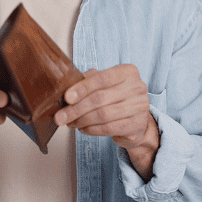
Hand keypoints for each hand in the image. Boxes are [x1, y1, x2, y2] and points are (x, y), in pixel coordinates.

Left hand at [53, 65, 159, 179]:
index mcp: (128, 71)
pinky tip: (83, 128)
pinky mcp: (137, 125)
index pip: (102, 78)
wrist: (137, 119)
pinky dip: (92, 129)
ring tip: (71, 123)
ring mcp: (140, 107)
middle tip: (61, 117)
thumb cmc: (116, 97)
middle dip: (76, 109)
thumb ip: (88, 80)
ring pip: (103, 115)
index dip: (82, 88)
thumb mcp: (105, 84)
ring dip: (82, 120)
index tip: (67, 98)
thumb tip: (66, 86)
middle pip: (100, 98)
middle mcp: (137, 87)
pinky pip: (109, 128)